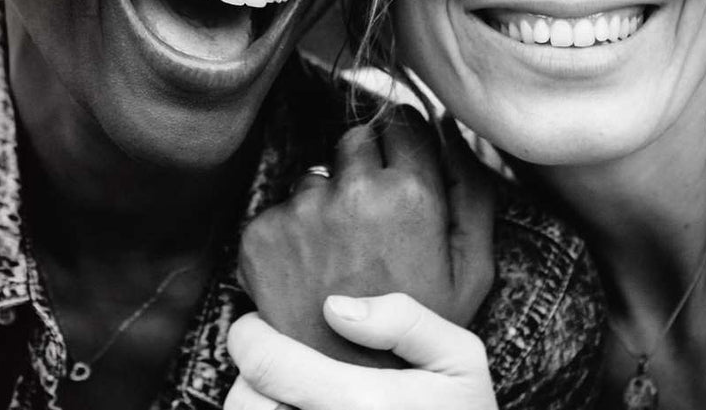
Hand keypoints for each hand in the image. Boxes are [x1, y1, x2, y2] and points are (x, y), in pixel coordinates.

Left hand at [225, 293, 497, 409]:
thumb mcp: (460, 361)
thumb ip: (404, 322)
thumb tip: (333, 307)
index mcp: (360, 404)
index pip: (264, 364)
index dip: (248, 335)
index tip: (260, 325)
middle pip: (245, 402)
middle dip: (253, 374)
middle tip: (281, 362)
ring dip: (260, 406)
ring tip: (292, 394)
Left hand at [238, 109, 494, 366]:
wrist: (350, 384)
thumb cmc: (420, 328)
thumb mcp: (471, 267)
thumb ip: (472, 189)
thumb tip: (451, 126)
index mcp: (410, 192)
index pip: (401, 121)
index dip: (405, 146)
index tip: (402, 173)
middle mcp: (352, 192)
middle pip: (354, 138)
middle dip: (364, 166)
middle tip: (372, 220)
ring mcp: (301, 212)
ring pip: (314, 175)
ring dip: (326, 200)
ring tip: (342, 256)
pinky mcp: (261, 234)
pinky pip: (279, 209)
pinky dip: (291, 232)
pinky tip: (311, 272)